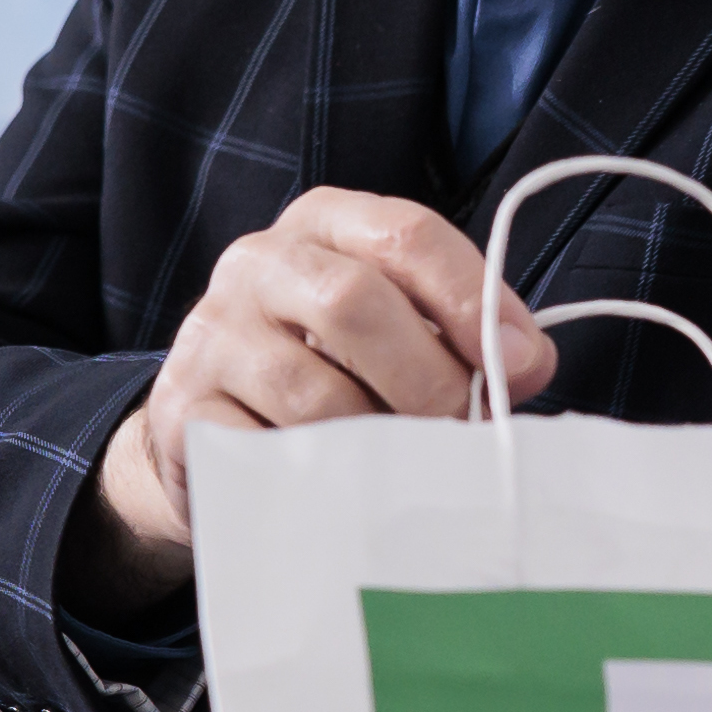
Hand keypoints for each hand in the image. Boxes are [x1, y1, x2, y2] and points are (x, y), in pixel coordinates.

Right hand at [72, 188, 550, 612]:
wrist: (221, 432)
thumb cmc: (337, 374)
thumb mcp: (404, 334)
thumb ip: (468, 338)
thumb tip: (529, 363)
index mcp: (324, 224)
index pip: (407, 234)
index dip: (472, 300)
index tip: (519, 364)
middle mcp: (259, 262)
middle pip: (354, 301)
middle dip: (426, 376)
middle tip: (459, 427)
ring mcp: (211, 334)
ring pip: (312, 390)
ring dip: (377, 442)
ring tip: (404, 467)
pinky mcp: (182, 411)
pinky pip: (265, 451)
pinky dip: (319, 479)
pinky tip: (340, 488)